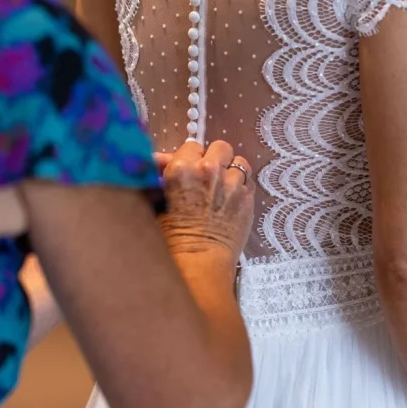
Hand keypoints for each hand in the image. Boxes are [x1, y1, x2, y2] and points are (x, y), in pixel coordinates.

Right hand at [156, 141, 255, 268]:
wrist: (198, 262)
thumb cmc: (172, 238)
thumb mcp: (157, 203)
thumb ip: (161, 177)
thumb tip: (161, 160)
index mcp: (181, 169)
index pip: (191, 146)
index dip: (191, 158)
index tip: (191, 167)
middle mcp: (209, 171)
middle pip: (220, 147)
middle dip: (215, 158)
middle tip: (210, 174)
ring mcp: (233, 183)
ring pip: (240, 162)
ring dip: (232, 172)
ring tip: (224, 187)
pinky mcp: (248, 197)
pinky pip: (249, 182)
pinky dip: (242, 187)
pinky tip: (232, 200)